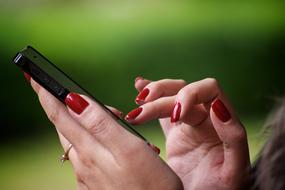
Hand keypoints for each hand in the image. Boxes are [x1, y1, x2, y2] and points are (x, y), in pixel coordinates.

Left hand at [27, 77, 182, 189]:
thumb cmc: (151, 184)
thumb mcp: (129, 149)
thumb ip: (100, 125)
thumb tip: (74, 101)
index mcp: (90, 150)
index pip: (60, 115)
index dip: (46, 93)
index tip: (33, 76)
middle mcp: (83, 163)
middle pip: (65, 127)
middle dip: (64, 105)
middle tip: (71, 91)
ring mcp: (87, 175)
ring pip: (76, 140)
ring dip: (82, 123)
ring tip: (102, 114)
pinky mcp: (95, 183)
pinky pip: (85, 155)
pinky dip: (90, 141)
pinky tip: (103, 142)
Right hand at [126, 77, 249, 189]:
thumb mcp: (234, 169)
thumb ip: (234, 137)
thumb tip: (218, 107)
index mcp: (222, 122)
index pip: (209, 89)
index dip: (190, 94)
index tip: (176, 116)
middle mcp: (205, 118)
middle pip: (183, 89)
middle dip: (161, 96)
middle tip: (142, 111)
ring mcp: (188, 124)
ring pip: (170, 95)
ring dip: (153, 94)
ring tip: (137, 101)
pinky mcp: (175, 133)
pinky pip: (162, 109)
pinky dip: (150, 96)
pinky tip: (139, 84)